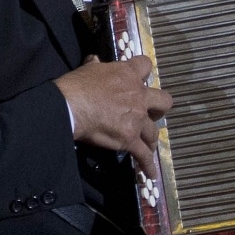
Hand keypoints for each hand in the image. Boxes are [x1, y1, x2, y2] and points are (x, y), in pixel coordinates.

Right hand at [54, 55, 172, 175]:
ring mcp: (137, 118)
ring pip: (154, 131)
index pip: (145, 65)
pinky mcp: (130, 138)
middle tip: (151, 112)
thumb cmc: (77, 85)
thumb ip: (96, 65)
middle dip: (159, 107)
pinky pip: (143, 154)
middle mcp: (139, 96)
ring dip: (150, 137)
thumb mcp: (87, 69)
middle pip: (164, 101)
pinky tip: (150, 173)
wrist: (71, 106)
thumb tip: (95, 60)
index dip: (142, 71)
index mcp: (128, 74)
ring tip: (147, 143)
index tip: (139, 77)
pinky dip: (148, 165)